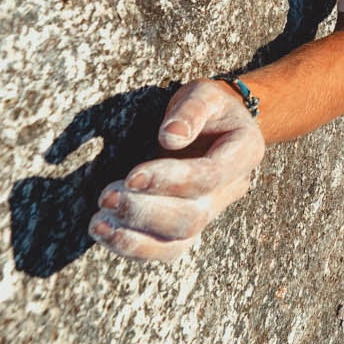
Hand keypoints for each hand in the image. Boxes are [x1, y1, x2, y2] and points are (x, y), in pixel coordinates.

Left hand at [88, 79, 264, 261]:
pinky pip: (166, 250)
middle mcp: (232, 189)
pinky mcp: (189, 227)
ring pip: (179, 241)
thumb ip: (191, 110)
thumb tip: (171, 137)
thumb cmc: (208, 107)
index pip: (211, 176)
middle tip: (107, 196)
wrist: (215, 124)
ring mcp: (211, 212)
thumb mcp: (204, 93)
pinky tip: (104, 232)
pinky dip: (133, 247)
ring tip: (98, 221)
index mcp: (244, 152)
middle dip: (146, 211)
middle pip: (194, 217)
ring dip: (135, 236)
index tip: (132, 176)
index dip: (172, 180)